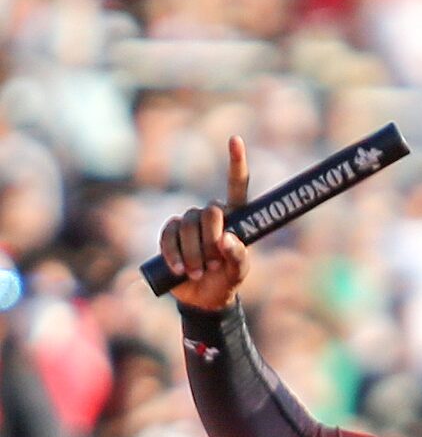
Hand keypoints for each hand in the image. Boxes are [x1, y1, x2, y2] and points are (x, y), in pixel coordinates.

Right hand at [158, 136, 251, 312]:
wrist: (202, 297)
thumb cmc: (226, 280)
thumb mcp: (238, 272)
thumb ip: (238, 257)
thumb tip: (226, 239)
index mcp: (235, 218)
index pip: (237, 187)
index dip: (236, 163)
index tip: (235, 139)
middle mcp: (211, 214)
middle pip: (209, 212)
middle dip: (211, 240)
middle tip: (214, 264)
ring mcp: (189, 222)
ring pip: (187, 226)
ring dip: (193, 253)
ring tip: (198, 273)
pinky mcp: (170, 233)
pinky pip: (168, 235)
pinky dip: (173, 253)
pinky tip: (179, 269)